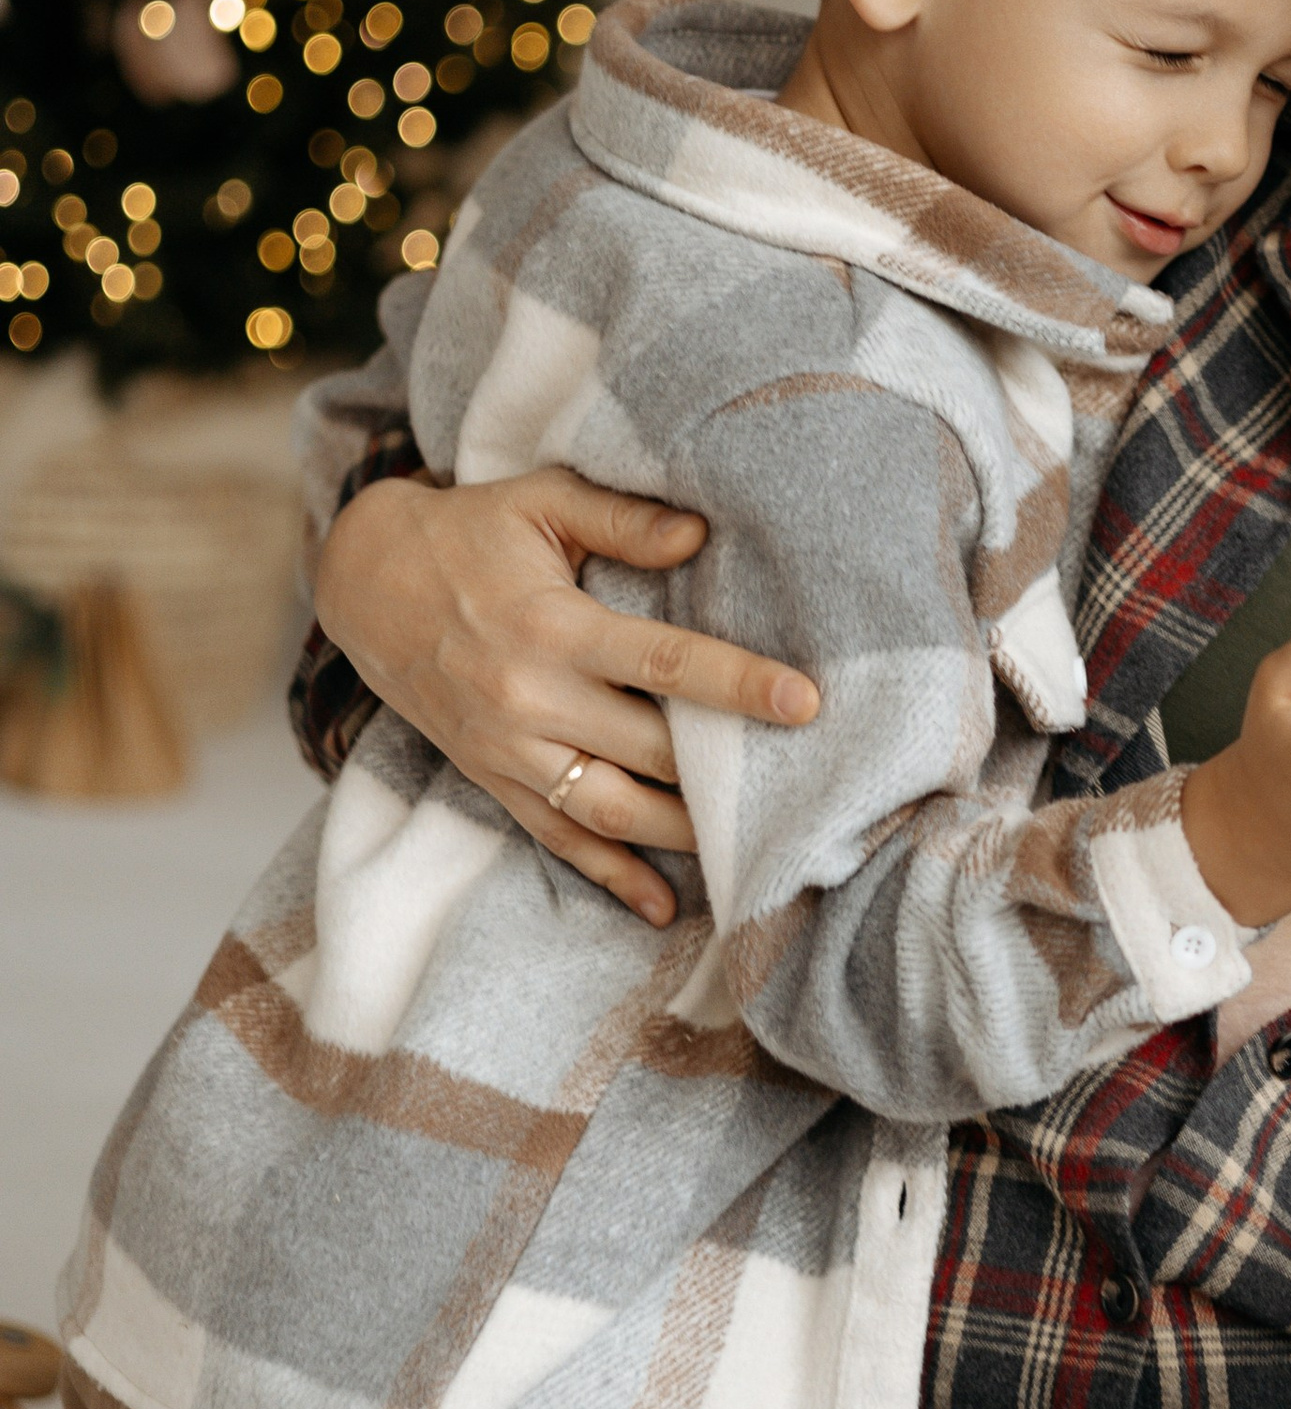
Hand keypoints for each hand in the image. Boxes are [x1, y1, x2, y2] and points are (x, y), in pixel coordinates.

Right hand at [314, 466, 819, 924]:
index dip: (736, 685)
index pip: (661, 662)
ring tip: (754, 845)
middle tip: (806, 781)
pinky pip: (558, 839)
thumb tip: (702, 534)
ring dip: (683, 834)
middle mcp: (530, 699)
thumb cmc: (468, 533)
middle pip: (647, 751)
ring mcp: (508, 749)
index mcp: (552, 627)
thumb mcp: (540, 502)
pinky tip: (663, 906)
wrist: (364, 582)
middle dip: (726, 771)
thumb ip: (623, 520)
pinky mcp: (492, 778)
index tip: (804, 703)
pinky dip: (612, 877)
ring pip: (611, 811)